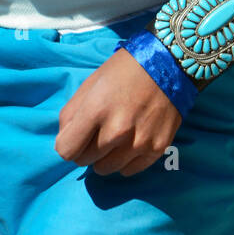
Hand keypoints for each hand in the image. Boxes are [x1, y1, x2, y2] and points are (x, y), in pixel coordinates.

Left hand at [55, 47, 181, 176]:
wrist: (170, 63)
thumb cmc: (125, 71)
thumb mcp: (91, 84)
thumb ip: (70, 114)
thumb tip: (63, 141)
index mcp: (96, 110)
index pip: (66, 150)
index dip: (67, 144)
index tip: (76, 137)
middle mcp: (117, 131)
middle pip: (85, 161)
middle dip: (86, 149)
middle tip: (98, 132)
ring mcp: (138, 143)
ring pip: (106, 169)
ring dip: (105, 157)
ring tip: (114, 138)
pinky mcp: (156, 149)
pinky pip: (128, 171)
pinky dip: (124, 161)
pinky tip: (129, 144)